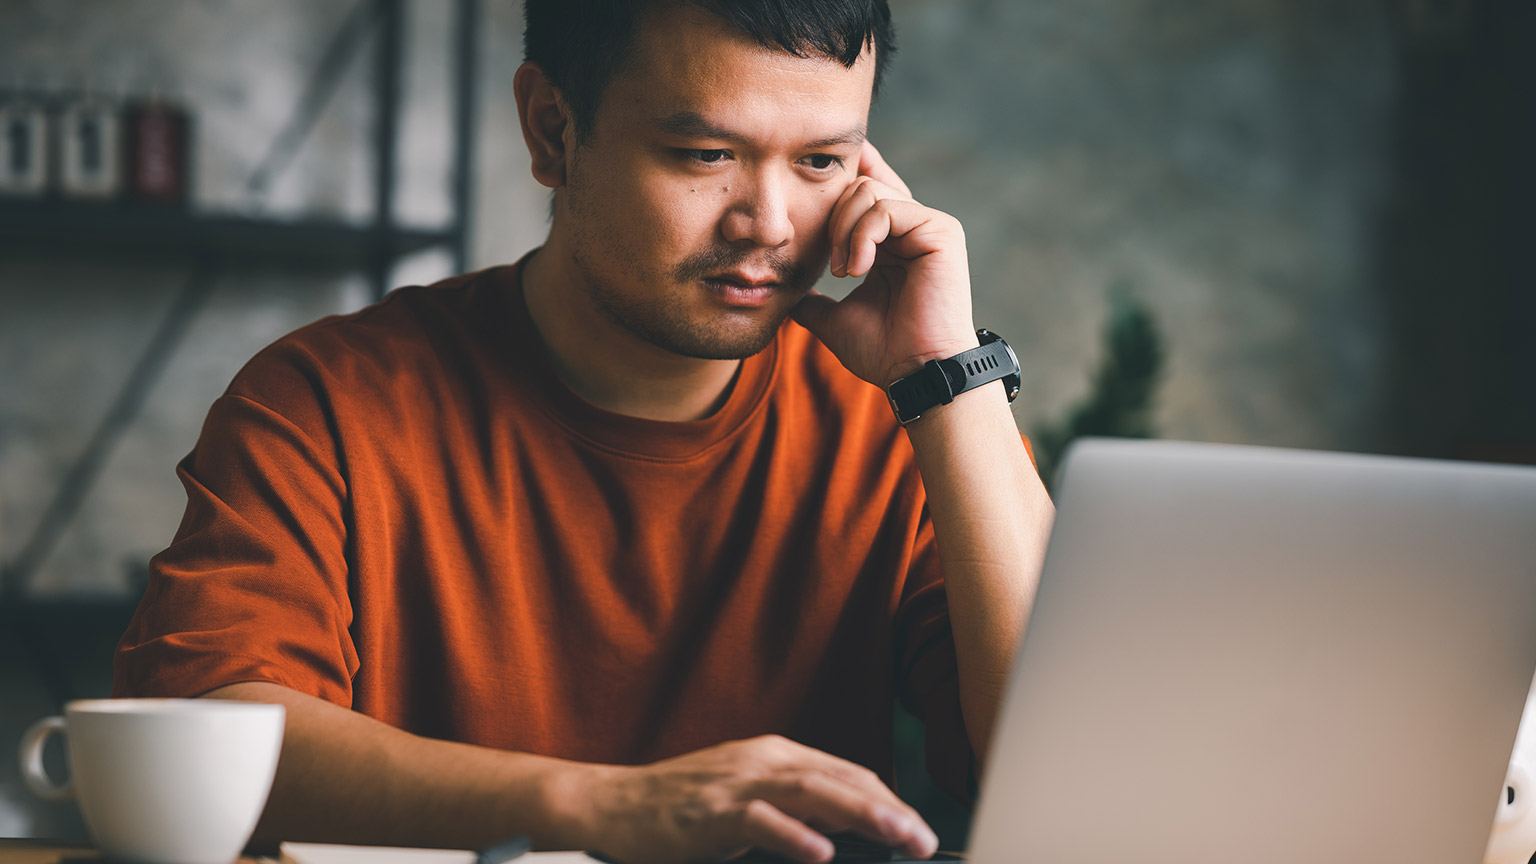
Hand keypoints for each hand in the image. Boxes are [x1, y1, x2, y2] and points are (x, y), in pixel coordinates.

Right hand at [578, 735, 938, 863]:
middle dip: (890, 810)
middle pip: (840, 780)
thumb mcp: (745, 793)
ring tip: (897, 836)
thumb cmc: (681, 806)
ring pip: (811, 792)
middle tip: (925, 840)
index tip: (919, 829)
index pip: (848, 773)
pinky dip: (792, 834)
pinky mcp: (709, 812)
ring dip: (860, 815)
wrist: (613, 803)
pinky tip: (821, 852)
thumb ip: (793, 806)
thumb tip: (844, 832)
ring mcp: (736, 783)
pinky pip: (758, 821)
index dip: (889, 800)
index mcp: (776, 754)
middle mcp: (762, 760)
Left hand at [792, 142, 977, 388]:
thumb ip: (813, 300)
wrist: (914, 373)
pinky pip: (886, 208)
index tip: (805, 204)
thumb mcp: (835, 321)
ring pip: (868, 191)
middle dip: (832, 220)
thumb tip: (784, 293)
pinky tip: (858, 269)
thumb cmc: (883, 352)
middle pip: (858, 186)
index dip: (834, 191)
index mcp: (891, 244)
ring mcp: (927, 227)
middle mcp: (911, 230)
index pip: (859, 195)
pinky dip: (861, 236)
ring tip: (844, 271)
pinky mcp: (940, 231)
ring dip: (844, 230)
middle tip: (832, 267)